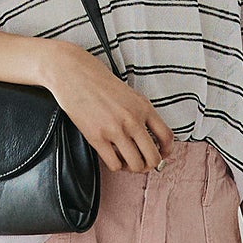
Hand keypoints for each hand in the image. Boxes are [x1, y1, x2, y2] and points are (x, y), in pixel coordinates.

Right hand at [43, 39, 174, 172]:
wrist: (75, 75)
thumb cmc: (100, 82)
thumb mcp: (130, 95)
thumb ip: (141, 114)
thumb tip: (149, 137)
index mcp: (144, 108)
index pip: (167, 137)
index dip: (166, 152)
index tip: (161, 155)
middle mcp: (132, 120)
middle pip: (153, 157)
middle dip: (149, 165)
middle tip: (142, 163)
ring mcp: (115, 130)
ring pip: (135, 165)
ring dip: (132, 168)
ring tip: (125, 161)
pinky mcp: (97, 137)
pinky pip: (114, 164)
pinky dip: (116, 166)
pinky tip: (112, 157)